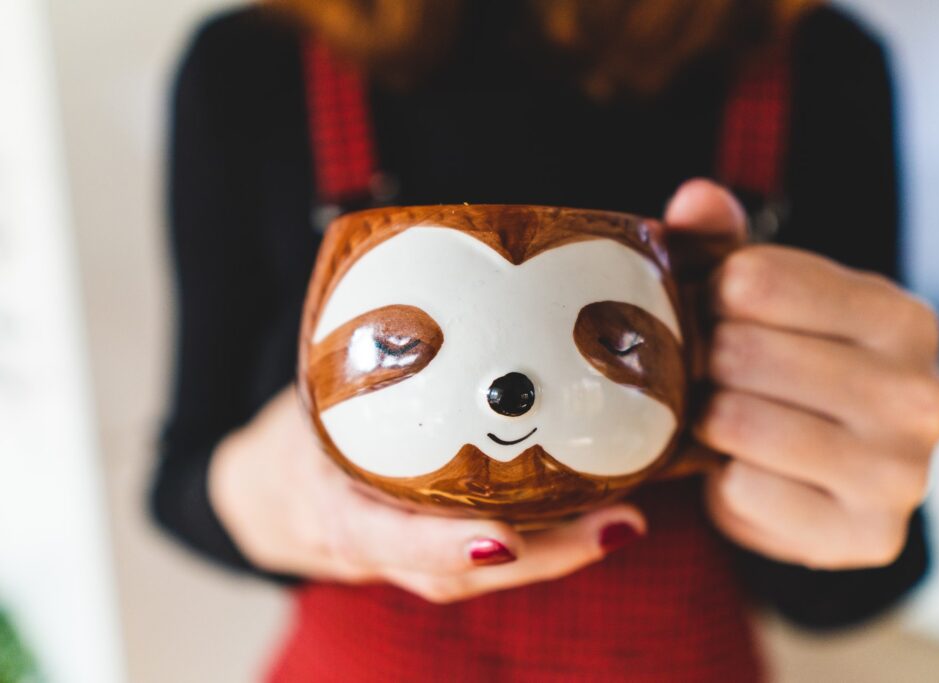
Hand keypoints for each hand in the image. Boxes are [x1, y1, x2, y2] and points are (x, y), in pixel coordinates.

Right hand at [209, 387, 645, 602]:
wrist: (277, 493)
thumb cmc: (303, 432)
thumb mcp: (312, 393)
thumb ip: (360, 348)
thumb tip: (420, 251)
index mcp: (333, 508)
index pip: (379, 537)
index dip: (437, 545)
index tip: (499, 540)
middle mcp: (379, 548)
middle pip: (461, 573)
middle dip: (543, 554)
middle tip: (618, 522)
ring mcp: (415, 561)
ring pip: (490, 572)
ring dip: (564, 550)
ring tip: (628, 518)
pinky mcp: (444, 553)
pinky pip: (501, 554)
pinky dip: (551, 538)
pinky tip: (609, 508)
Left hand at [664, 180, 938, 569]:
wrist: (821, 483)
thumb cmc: (786, 374)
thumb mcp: (761, 302)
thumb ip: (724, 244)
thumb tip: (695, 197)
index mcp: (900, 317)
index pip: (759, 280)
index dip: (708, 296)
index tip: (707, 311)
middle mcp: (920, 393)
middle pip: (743, 351)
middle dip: (699, 361)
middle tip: (698, 372)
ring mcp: (903, 471)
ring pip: (740, 421)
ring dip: (703, 419)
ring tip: (711, 415)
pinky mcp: (866, 534)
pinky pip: (743, 491)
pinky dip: (719, 480)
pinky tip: (736, 469)